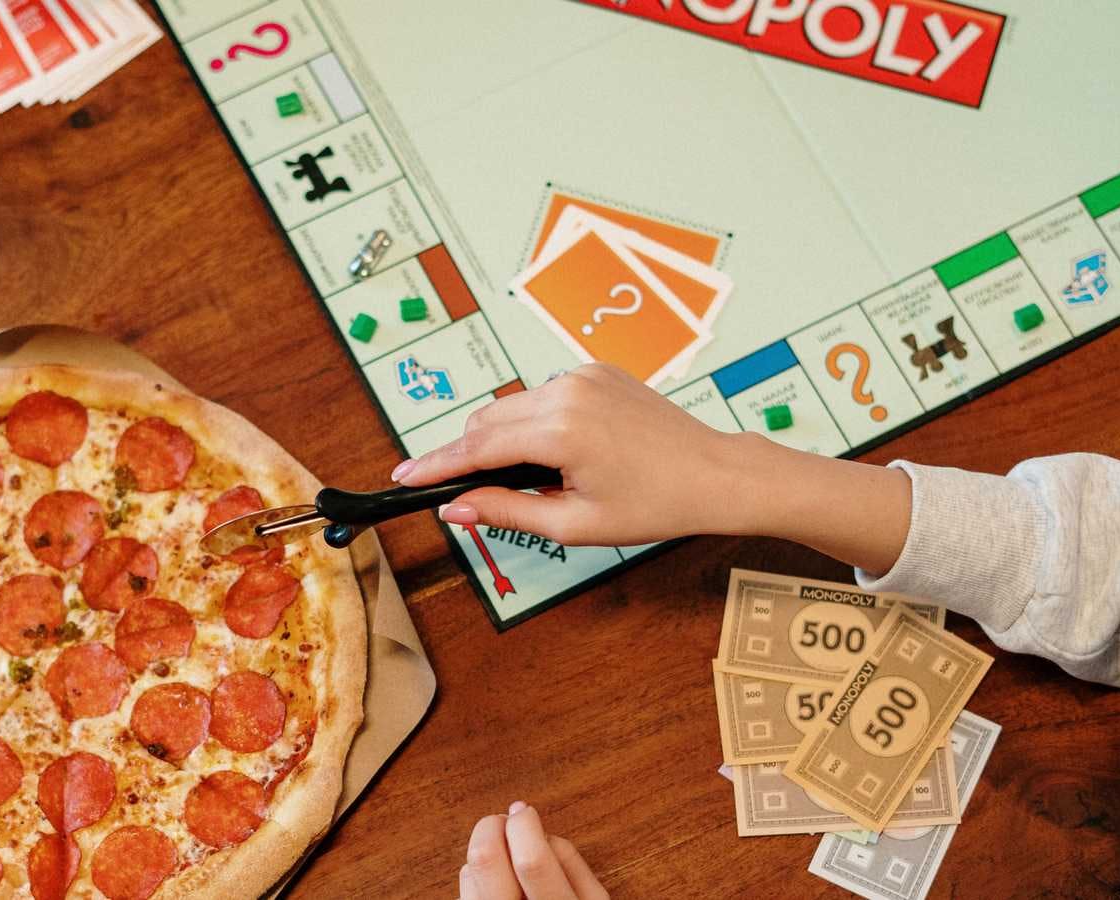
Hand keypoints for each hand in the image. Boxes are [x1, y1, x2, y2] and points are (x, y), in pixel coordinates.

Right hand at [391, 364, 913, 572]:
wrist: (715, 475)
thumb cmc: (655, 505)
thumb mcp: (575, 523)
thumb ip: (507, 511)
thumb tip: (456, 506)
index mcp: (560, 430)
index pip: (477, 446)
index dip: (436, 464)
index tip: (403, 476)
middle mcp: (566, 391)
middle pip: (487, 420)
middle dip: (466, 453)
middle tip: (456, 488)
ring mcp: (582, 376)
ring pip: (512, 405)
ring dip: (502, 438)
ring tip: (522, 479)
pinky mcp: (596, 371)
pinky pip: (543, 396)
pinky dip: (533, 422)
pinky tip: (553, 455)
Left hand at [459, 802, 607, 899]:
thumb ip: (573, 866)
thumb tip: (538, 831)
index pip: (530, 862)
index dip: (523, 826)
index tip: (524, 813)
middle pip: (483, 859)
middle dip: (491, 827)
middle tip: (504, 824)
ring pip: (467, 873)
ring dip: (485, 856)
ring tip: (507, 864)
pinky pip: (464, 894)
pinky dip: (478, 881)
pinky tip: (499, 891)